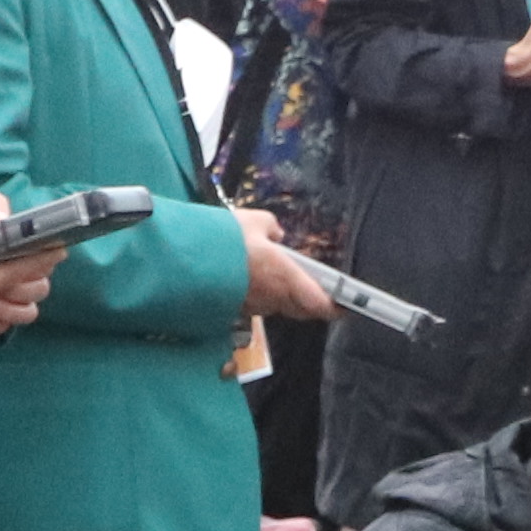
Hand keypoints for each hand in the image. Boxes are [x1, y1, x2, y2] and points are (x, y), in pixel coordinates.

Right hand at [235, 206, 337, 321]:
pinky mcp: (233, 309)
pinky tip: (246, 278)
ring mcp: (252, 307)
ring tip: (273, 275)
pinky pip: (253, 304)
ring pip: (275, 305)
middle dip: (308, 301)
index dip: (335, 307)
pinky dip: (256, 294)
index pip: (319, 303)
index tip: (345, 306)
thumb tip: (276, 235)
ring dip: (279, 295)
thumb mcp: (254, 222)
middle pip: (299, 308)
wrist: (185, 260)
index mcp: (285, 277)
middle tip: (313, 289)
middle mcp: (272, 297)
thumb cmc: (224, 239)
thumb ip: (271, 228)